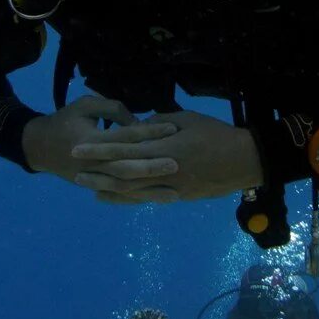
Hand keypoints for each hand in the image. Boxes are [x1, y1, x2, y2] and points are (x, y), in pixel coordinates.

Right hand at [22, 95, 180, 186]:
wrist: (40, 147)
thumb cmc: (66, 121)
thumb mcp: (85, 105)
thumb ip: (111, 109)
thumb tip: (137, 120)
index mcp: (92, 140)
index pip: (125, 136)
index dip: (149, 132)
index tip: (172, 128)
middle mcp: (94, 163)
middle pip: (127, 167)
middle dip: (152, 166)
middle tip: (177, 163)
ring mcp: (94, 178)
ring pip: (125, 187)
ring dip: (149, 191)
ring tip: (175, 193)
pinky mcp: (95, 186)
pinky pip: (119, 195)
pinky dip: (138, 198)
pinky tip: (156, 200)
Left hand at [69, 109, 264, 203]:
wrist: (244, 161)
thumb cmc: (217, 134)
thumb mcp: (188, 118)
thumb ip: (160, 122)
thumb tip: (139, 125)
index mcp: (165, 148)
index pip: (125, 149)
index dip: (99, 150)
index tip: (78, 148)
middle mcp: (163, 170)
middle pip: (122, 174)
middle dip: (97, 172)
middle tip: (74, 171)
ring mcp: (170, 187)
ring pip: (132, 191)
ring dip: (106, 189)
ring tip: (87, 185)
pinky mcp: (177, 197)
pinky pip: (146, 199)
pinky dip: (126, 199)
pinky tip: (111, 197)